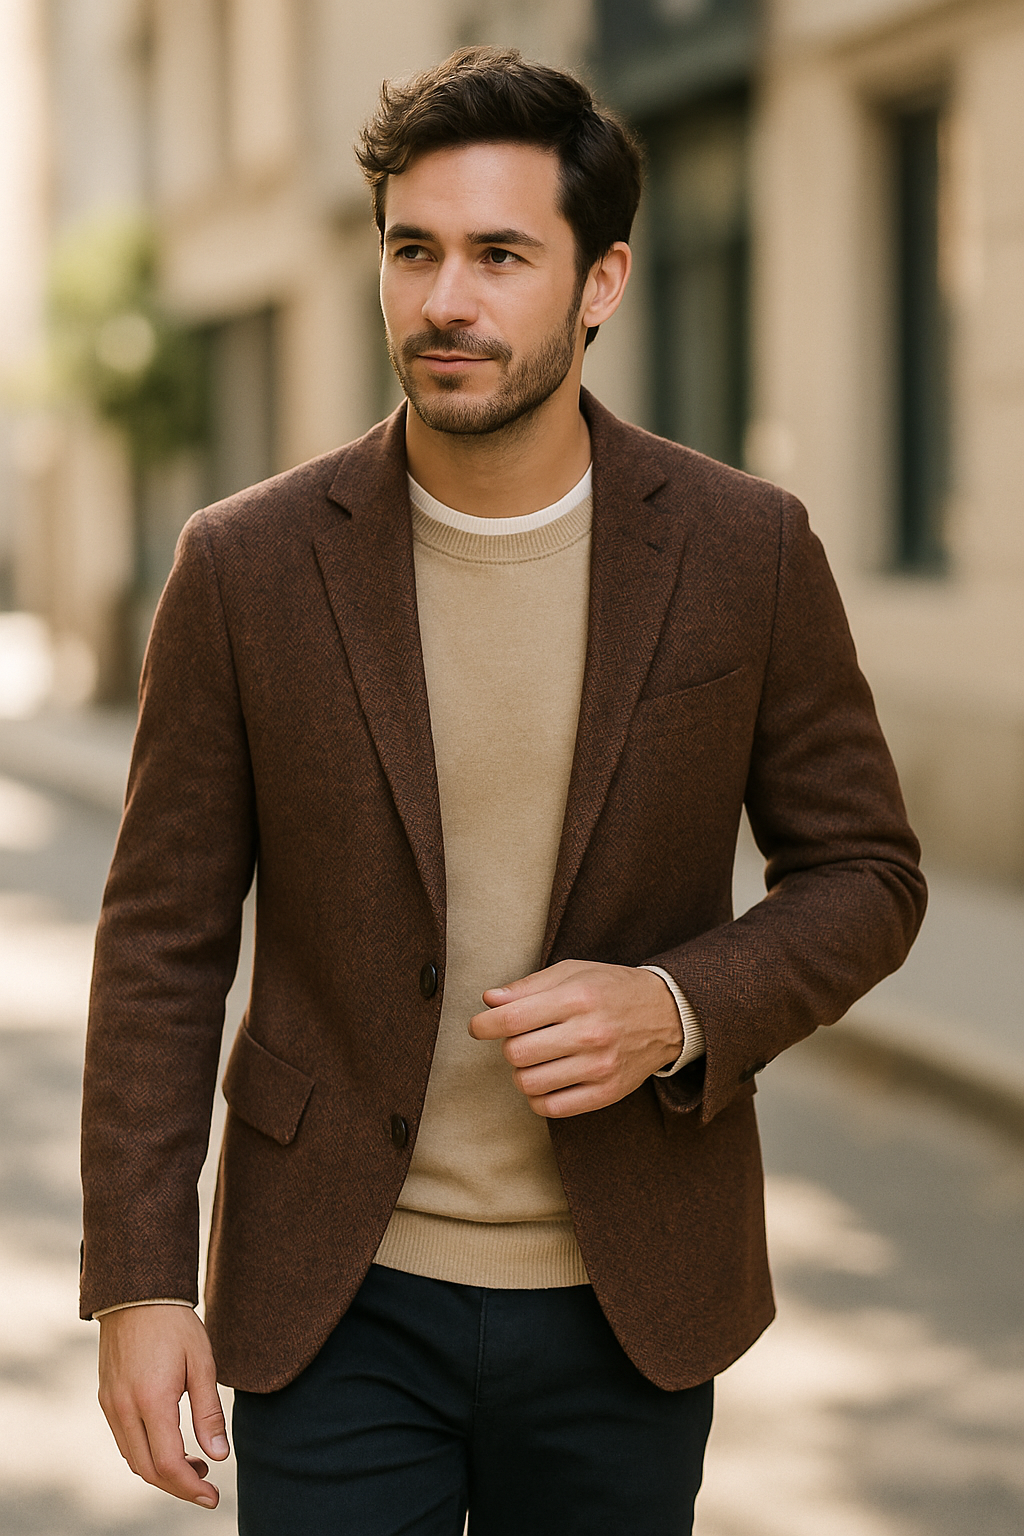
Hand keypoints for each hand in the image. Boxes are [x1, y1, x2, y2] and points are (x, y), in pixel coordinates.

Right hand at [97, 1304, 228, 1507]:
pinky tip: (168, 1444)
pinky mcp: (106, 1398)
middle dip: (178, 1487)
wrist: (137, 1293)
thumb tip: (218, 1457)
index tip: (212, 1497)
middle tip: (206, 1487)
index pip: (169, 1464)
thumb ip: (209, 1413)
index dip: (191, 1488)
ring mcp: (110, 1404)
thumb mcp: (202, 1364)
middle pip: (148, 1470)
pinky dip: (145, 1454)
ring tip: (194, 1466)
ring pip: (133, 1459)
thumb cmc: (175, 1325)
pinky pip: (124, 1440)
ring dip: (161, 1472)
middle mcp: (124, 1408)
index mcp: (151, 1401)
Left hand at [469, 959, 682, 1117]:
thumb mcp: (573, 973)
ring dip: (522, 1073)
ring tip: (536, 1059)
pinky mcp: (606, 1093)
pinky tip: (547, 1080)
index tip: (479, 1026)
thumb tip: (489, 1000)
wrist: (667, 1013)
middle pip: (517, 1054)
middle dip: (508, 1046)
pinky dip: (538, 1097)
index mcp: (578, 998)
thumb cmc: (611, 988)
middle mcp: (589, 1034)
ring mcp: (599, 1067)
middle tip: (520, 1038)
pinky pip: (552, 1108)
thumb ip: (528, 986)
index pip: (513, 1018)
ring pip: (530, 1084)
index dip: (484, 1025)